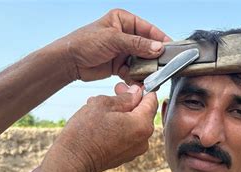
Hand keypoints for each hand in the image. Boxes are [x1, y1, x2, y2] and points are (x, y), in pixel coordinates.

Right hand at [40, 83, 157, 171]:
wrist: (72, 161)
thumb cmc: (85, 132)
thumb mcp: (103, 104)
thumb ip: (125, 97)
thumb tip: (137, 93)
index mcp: (142, 125)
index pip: (151, 100)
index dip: (141, 89)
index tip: (128, 85)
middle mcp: (144, 139)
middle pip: (144, 113)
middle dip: (130, 101)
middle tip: (114, 92)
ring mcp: (136, 150)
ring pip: (135, 124)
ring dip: (123, 113)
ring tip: (102, 108)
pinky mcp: (126, 156)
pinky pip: (128, 136)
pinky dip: (120, 127)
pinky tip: (103, 122)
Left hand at [56, 9, 170, 82]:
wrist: (69, 61)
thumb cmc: (85, 42)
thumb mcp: (113, 40)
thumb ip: (137, 44)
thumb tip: (158, 48)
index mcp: (123, 20)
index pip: (148, 29)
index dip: (160, 39)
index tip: (170, 49)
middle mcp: (125, 34)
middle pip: (147, 46)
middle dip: (154, 57)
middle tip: (163, 65)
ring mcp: (123, 50)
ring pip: (142, 60)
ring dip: (146, 68)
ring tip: (152, 76)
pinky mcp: (120, 65)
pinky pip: (134, 71)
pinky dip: (137, 76)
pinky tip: (140, 81)